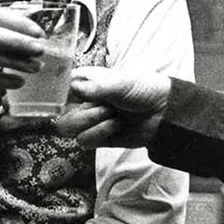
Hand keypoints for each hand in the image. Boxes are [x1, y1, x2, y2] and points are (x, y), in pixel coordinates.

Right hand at [52, 66, 170, 147]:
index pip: (59, 86)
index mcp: (87, 82)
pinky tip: (116, 126)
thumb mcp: (121, 82)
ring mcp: (90, 120)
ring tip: (113, 116)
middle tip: (105, 107)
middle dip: (83, 112)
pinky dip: (100, 133)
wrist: (164, 112)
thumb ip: (97, 86)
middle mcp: (84, 101)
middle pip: (60, 112)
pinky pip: (84, 140)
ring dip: (92, 122)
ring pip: (68, 128)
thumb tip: (73, 87)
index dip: (59, 93)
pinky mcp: (98, 137)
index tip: (70, 96)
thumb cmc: (144, 89)